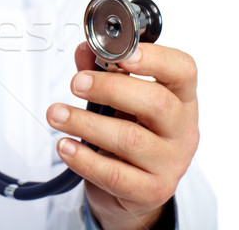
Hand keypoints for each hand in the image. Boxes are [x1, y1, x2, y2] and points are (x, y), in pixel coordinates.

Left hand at [46, 42, 198, 229]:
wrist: (133, 188)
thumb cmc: (128, 131)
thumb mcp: (117, 99)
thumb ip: (101, 71)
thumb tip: (85, 48)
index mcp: (181, 97)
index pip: (183, 70)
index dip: (155, 58)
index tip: (121, 54)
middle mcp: (183, 129)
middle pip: (156, 102)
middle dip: (109, 88)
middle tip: (76, 84)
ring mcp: (171, 162)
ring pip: (130, 139)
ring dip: (85, 123)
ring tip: (55, 114)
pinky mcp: (152, 190)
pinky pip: (115, 174)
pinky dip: (84, 158)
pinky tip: (64, 145)